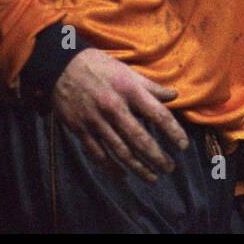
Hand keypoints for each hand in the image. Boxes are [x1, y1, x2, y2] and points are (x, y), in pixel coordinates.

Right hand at [52, 48, 189, 184]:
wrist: (61, 66)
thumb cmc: (100, 67)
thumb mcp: (127, 71)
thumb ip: (151, 87)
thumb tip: (174, 95)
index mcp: (129, 90)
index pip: (158, 115)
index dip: (173, 132)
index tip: (183, 146)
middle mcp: (114, 107)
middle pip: (140, 139)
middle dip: (157, 157)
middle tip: (170, 168)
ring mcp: (96, 121)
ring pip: (120, 151)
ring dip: (139, 167)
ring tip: (153, 177)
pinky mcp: (80, 130)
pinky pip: (98, 154)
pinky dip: (111, 168)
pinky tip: (124, 176)